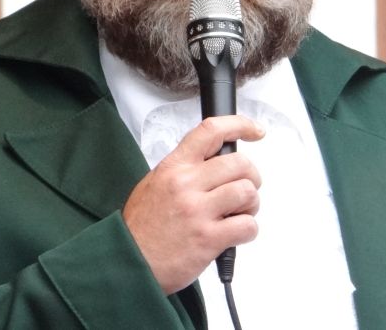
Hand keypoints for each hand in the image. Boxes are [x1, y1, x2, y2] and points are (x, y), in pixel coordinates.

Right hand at [122, 115, 264, 293]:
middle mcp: (186, 183)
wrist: (130, 261)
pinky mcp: (208, 238)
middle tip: (243, 189)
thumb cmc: (143, 226)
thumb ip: (185, 169)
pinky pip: (248, 225)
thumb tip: (216, 161)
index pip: (211, 131)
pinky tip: (233, 234)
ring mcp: (197, 210)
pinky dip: (248, 230)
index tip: (255, 130)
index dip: (239, 124)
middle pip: (240, 163)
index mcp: (174, 166)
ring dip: (251, 205)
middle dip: (251, 177)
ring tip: (237, 213)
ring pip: (248, 192)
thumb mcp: (156, 183)